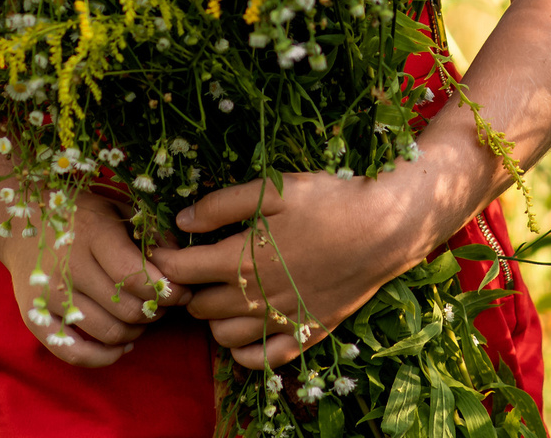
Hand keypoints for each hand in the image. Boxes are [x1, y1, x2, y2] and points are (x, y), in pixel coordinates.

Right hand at [0, 188, 183, 368]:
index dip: (167, 291)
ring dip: (136, 332)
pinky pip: (74, 354)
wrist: (23, 220)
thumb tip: (179, 263)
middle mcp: (68, 266)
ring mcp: (48, 295)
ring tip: (142, 318)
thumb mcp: (117, 209)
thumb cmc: (81, 215)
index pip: (135, 276)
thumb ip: (151, 233)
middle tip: (162, 305)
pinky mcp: (34, 318)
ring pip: (108, 333)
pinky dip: (105, 357)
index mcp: (92, 234)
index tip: (181, 292)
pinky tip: (122, 344)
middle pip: (126, 309)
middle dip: (155, 312)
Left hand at [150, 171, 442, 367]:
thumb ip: (222, 205)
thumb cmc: (328, 201)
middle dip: (189, 287)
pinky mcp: (304, 335)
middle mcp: (255, 298)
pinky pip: (259, 360)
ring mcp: (280, 321)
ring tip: (222, 292)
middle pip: (197, 306)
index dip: (165, 259)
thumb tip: (182, 220)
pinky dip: (243, 349)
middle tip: (197, 266)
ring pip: (221, 336)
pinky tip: (245, 326)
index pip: (181, 269)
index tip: (165, 247)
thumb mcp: (274, 189)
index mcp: (242, 258)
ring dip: (213, 317)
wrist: (385, 229)